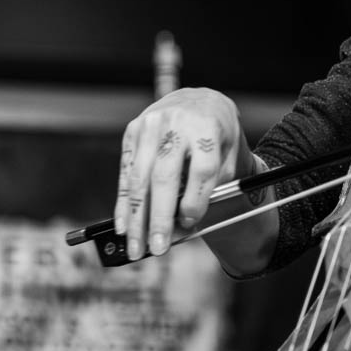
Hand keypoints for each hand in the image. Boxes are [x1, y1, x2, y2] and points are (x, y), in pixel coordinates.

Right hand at [115, 86, 251, 260]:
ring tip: (136, 246)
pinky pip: (126, 173)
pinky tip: (123, 225)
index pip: (202, 169)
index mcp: (208, 127)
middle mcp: (177, 124)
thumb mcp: (228, 153)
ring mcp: (150, 126)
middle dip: (160, 217)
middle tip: (157, 248)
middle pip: (166, 177)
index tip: (191, 223)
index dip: (196, 199)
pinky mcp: (132, 132)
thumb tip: (185, 225)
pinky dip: (124, 203)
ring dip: (136, 218)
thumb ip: (213, 186)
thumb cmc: (216, 135)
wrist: (199, 102)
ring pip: (140, 179)